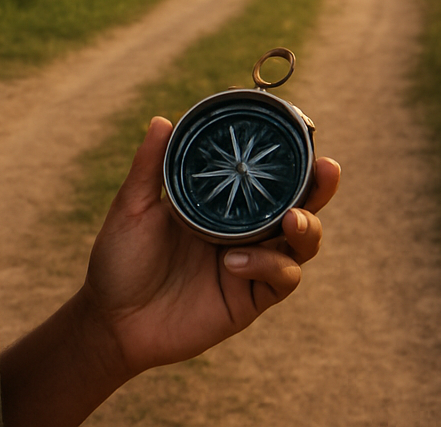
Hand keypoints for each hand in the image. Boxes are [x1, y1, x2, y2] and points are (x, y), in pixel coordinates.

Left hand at [77, 116, 340, 376]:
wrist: (112, 320)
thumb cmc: (120, 260)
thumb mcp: (132, 208)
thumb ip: (150, 167)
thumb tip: (163, 120)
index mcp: (221, 205)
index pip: (265, 179)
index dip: (290, 161)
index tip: (302, 138)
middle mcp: (243, 232)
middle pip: (298, 206)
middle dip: (319, 188)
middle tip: (328, 168)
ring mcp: (250, 265)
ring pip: (301, 244)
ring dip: (306, 227)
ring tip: (292, 219)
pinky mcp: (249, 300)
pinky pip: (279, 280)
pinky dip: (268, 265)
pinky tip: (236, 260)